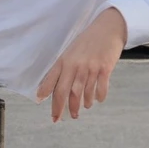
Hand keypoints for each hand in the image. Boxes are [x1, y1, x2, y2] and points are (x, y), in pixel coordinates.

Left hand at [36, 8, 127, 122]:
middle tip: (58, 119)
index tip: (40, 102)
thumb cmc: (88, 41)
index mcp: (65, 60)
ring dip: (82, 104)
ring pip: (83, 93)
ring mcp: (90, 67)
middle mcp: (76, 65)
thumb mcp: (71, 51)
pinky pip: (100, 89)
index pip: (52, 80)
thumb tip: (55, 86)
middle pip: (65, 91)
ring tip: (82, 109)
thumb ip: (63, 68)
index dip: (45, 93)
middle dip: (60, 108)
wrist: (108, 28)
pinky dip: (98, 97)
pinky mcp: (105, 69)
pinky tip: (97, 100)